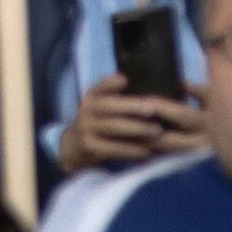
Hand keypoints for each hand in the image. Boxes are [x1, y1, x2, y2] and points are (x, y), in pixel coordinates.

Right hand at [52, 79, 205, 168]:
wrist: (74, 148)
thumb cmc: (98, 121)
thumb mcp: (101, 103)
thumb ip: (117, 93)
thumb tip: (140, 83)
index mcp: (92, 96)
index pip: (101, 86)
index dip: (112, 83)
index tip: (127, 80)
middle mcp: (87, 111)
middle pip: (112, 108)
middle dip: (135, 108)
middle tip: (155, 109)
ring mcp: (89, 131)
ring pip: (116, 129)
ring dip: (138, 130)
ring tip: (157, 131)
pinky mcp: (93, 150)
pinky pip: (116, 149)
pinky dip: (133, 149)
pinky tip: (149, 150)